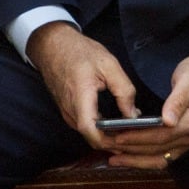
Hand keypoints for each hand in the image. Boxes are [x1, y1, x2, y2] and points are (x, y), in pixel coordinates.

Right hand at [26, 21, 137, 151]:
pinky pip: (84, 126)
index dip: (108, 141)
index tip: (127, 142)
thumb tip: (132, 114)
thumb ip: (123, 90)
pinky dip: (99, 130)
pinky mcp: (68, 110)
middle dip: (113, 143)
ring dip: (107, 137)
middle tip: (136, 140)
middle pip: (91, 137)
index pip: (90, 130)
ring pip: (88, 134)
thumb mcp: (108, 64)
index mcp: (80, 97)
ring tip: (130, 134)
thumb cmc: (79, 51)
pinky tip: (114, 126)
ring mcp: (67, 112)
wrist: (52, 46)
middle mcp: (70, 110)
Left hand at [102, 49, 188, 170]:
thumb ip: (178, 100)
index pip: (160, 136)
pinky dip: (145, 159)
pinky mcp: (184, 141)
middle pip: (157, 151)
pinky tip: (130, 157)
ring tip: (114, 159)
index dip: (137, 138)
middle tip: (107, 148)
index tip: (117, 137)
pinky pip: (163, 156)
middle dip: (131, 151)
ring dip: (136, 161)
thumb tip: (167, 120)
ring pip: (159, 159)